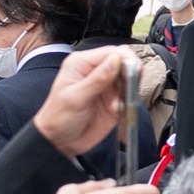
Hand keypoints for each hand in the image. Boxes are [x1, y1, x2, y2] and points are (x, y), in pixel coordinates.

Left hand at [30, 41, 132, 159]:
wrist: (60, 142)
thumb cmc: (59, 117)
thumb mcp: (75, 98)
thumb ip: (97, 79)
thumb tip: (116, 59)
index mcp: (82, 63)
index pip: (110, 52)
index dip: (125, 58)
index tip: (134, 70)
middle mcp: (96, 71)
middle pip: (123, 61)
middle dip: (131, 73)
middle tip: (131, 86)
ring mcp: (106, 86)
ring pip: (129, 78)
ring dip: (129, 89)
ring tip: (117, 103)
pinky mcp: (113, 100)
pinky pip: (128, 95)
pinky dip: (127, 102)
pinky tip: (116, 110)